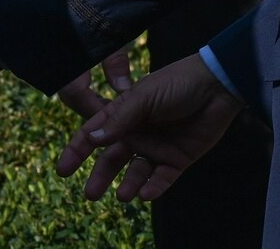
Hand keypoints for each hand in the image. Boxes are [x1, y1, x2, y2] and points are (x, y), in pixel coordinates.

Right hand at [56, 53, 240, 203]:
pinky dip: (154, 188)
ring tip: (123, 196)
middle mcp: (138, 132)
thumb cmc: (177, 83)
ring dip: (129, 185)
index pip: (95, 134)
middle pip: (113, 158)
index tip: (63, 170)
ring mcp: (158, 146)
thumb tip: (92, 138)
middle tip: (90, 195)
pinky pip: (162, 178)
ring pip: (137, 172)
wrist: (217, 86)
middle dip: (100, 176)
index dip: (77, 150)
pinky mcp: (178, 158)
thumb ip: (120, 118)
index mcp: (125, 114)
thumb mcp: (144, 96)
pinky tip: (146, 194)